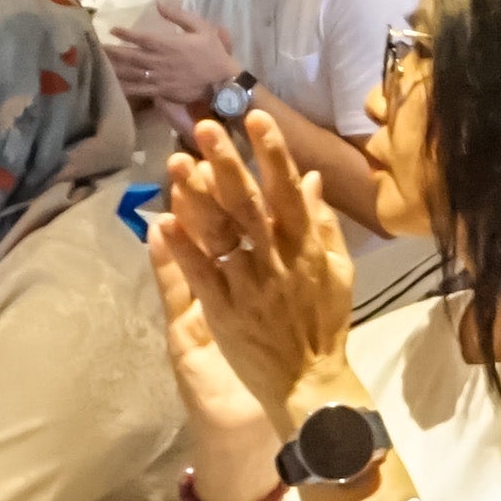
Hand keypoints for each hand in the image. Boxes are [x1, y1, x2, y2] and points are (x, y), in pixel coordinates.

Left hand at [111, 2, 237, 112]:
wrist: (223, 82)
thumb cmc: (213, 53)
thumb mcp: (201, 27)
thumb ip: (179, 15)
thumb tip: (159, 2)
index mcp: (168, 44)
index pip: (140, 37)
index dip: (125, 33)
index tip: (112, 29)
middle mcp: (159, 61)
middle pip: (130, 56)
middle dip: (113, 52)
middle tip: (98, 48)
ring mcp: (158, 78)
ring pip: (131, 73)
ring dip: (115, 68)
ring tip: (101, 64)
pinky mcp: (161, 91)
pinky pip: (139, 89)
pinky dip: (126, 88)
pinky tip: (114, 86)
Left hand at [154, 108, 352, 454]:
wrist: (310, 383)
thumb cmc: (324, 324)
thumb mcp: (337, 271)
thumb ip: (324, 224)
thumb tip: (312, 178)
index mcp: (307, 247)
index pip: (289, 190)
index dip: (272, 153)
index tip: (255, 117)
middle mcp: (278, 260)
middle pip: (250, 203)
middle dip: (228, 162)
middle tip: (205, 127)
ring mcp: (249, 285)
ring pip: (221, 234)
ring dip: (197, 197)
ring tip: (177, 162)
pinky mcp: (224, 312)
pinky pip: (201, 274)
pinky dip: (182, 248)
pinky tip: (162, 221)